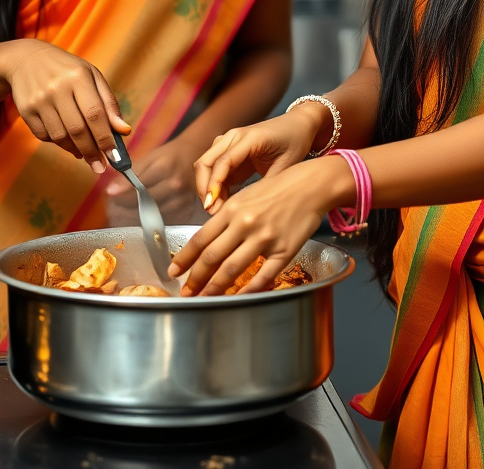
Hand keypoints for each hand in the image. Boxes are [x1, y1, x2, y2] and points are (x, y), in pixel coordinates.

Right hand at [1, 39, 129, 173]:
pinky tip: (66, 139)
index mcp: (78, 77)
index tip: (114, 156)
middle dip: (92, 151)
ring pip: (60, 136)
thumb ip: (108, 103)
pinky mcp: (26, 110)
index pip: (95, 114)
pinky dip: (58, 143)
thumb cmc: (67, 70)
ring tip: (85, 153)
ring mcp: (39, 100)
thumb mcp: (92, 76)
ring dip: (75, 150)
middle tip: (100, 166)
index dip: (105, 138)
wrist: (26, 60)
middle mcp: (57, 88)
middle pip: (77, 129)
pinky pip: (44, 136)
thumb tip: (123, 130)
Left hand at [104, 136, 201, 225]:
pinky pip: (162, 223)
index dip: (120, 196)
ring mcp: (183, 201)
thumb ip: (129, 174)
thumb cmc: (168, 157)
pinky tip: (140, 217)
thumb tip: (110, 192)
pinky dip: (149, 223)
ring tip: (122, 214)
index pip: (137, 189)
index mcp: (164, 168)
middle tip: (112, 209)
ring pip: (152, 218)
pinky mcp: (187, 213)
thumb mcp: (148, 158)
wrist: (194, 158)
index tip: (110, 198)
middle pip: (144, 206)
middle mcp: (176, 186)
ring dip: (134, 219)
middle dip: (124, 210)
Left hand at [169, 156, 354, 295]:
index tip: (173, 271)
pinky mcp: (284, 250)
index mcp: (233, 209)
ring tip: (205, 299)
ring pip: (232, 269)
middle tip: (185, 292)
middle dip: (195, 279)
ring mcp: (265, 238)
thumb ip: (227, 216)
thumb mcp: (246, 195)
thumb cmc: (277, 189)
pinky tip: (239, 298)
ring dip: (215, 288)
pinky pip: (264, 276)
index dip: (184, 258)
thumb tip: (208, 239)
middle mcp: (245, 223)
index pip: (200, 238)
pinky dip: (249, 290)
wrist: (310, 185)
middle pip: (212, 257)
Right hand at [194, 105, 326, 214]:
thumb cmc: (295, 142)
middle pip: (205, 161)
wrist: (298, 124)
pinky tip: (222, 201)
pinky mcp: (230, 149)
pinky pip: (215, 167)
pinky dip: (214, 184)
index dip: (214, 185)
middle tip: (211, 210)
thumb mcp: (286, 165)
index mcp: (250, 138)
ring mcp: (229, 141)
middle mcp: (234, 136)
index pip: (223, 162)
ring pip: (206, 164)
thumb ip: (267, 184)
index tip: (212, 206)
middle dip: (203, 188)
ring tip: (216, 210)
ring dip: (207, 187)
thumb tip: (248, 209)